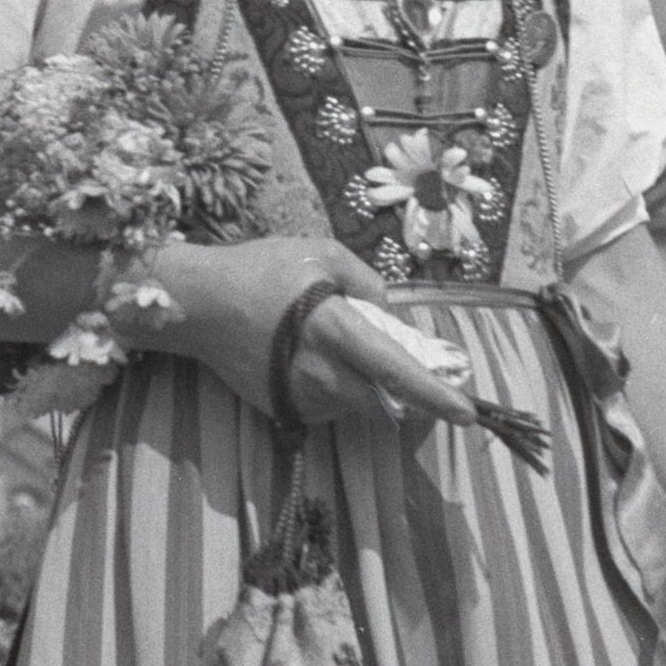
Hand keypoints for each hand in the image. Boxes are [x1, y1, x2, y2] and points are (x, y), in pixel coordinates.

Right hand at [150, 239, 479, 435]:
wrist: (197, 305)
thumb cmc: (260, 269)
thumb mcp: (320, 253)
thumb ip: (366, 281)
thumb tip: (390, 313)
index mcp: (333, 327)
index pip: (394, 370)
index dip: (433, 395)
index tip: (467, 413)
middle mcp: (318, 371)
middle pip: (381, 401)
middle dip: (404, 392)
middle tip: (412, 368)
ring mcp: (297, 395)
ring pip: (354, 407)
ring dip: (366, 387)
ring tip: (346, 350)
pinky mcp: (281, 409)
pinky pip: (327, 409)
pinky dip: (337, 391)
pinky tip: (317, 361)